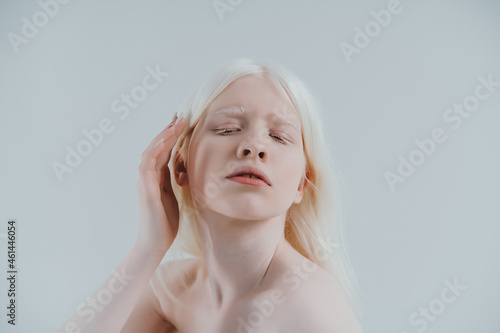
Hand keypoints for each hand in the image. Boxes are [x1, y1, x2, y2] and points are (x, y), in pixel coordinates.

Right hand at [135, 113, 185, 256]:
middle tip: (180, 116)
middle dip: (168, 131)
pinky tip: (163, 142)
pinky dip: (153, 153)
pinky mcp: (145, 190)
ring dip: (162, 137)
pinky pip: (146, 167)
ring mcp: (145, 182)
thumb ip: (172, 180)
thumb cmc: (165, 222)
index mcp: (156, 177)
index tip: (182, 122)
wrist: (155, 243)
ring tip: (174, 124)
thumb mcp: (172, 195)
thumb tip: (179, 165)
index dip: (172, 136)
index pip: (164, 151)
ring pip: (150, 152)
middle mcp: (148, 176)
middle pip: (157, 148)